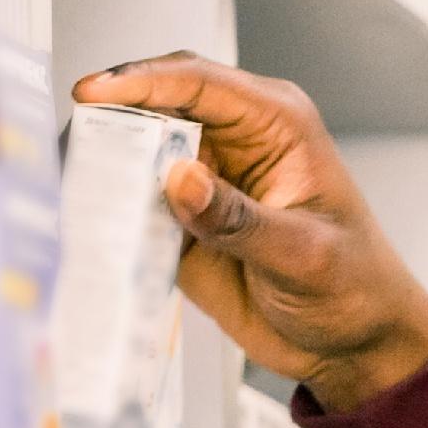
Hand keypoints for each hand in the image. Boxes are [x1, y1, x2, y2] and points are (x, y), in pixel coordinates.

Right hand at [67, 53, 427, 412]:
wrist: (353, 344)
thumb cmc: (354, 288)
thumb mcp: (303, 254)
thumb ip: (238, 218)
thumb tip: (181, 178)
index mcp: (276, 124)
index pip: (198, 83)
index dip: (142, 83)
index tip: (96, 94)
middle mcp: (235, 142)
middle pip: (156, 106)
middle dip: (112, 118)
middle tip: (75, 142)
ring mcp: (205, 181)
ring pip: (137, 153)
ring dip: (105, 165)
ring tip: (73, 180)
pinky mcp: (184, 222)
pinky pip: (136, 205)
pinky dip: (112, 211)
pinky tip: (92, 220)